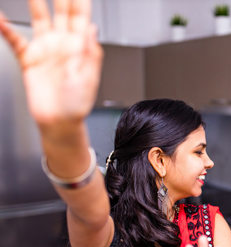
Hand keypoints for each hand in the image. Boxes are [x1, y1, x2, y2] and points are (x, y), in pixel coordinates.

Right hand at [0, 0, 101, 124]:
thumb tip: (93, 28)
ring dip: (35, 2)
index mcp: (80, 48)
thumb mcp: (90, 78)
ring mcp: (46, 50)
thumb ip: (90, 52)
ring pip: (40, 18)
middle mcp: (63, 45)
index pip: (81, 17)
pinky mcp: (30, 59)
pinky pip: (15, 39)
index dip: (80, 1)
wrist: (59, 122)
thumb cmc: (78, 104)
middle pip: (61, 11)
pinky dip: (5, 28)